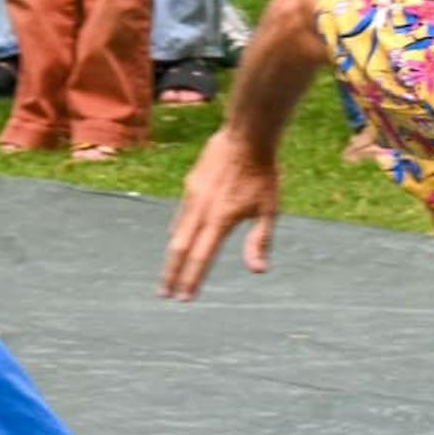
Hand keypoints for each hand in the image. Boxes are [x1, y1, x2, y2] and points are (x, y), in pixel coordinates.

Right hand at [160, 127, 284, 298]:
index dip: (191, 279)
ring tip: (170, 271)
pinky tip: (179, 236)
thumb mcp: (269, 210)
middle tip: (164, 293)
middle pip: (179, 249)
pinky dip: (179, 231)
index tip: (183, 298)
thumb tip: (257, 271)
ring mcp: (192, 196)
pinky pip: (182, 214)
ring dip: (173, 254)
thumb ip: (260, 241)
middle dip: (171, 274)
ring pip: (177, 231)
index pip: (201, 257)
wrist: (247, 136)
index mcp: (220, 220)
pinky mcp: (191, 184)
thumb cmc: (263, 174)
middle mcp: (201, 210)